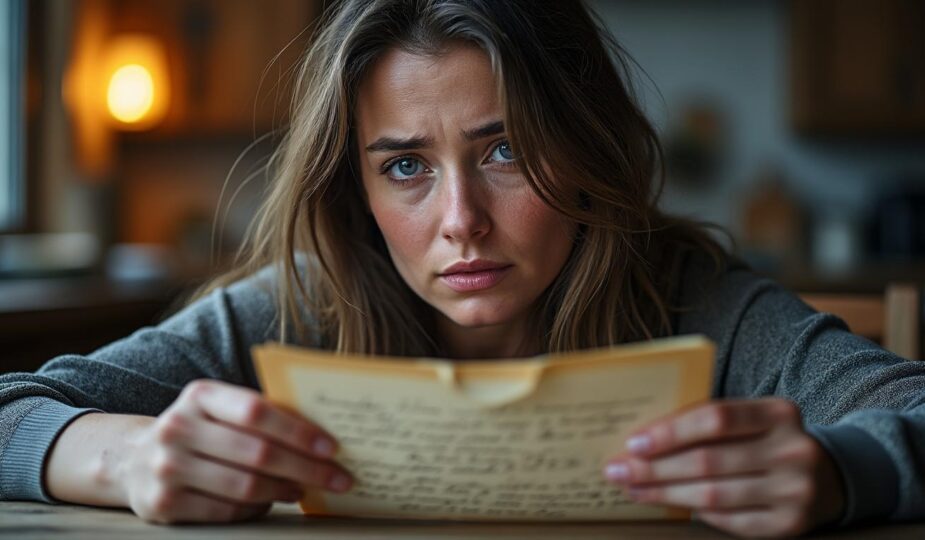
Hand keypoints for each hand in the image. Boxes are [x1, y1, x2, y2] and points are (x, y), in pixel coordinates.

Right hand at [118, 379, 351, 523]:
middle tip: (339, 479)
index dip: (299, 431)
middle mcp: (178, 427)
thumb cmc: (200, 432)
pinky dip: (257, 510)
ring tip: (305, 489)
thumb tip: (322, 438)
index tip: (334, 447)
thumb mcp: (219, 411)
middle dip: (307, 468)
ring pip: (245, 486)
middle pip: (258, 453)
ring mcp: (166, 467)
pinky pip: (226, 512)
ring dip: (285, 490)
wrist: (132, 461)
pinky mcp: (163, 504)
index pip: (257, 410)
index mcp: (200, 395)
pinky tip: (273, 503)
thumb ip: (259, 416)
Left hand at [603, 398, 844, 537]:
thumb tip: (642, 439)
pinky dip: (694, 512)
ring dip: (664, 493)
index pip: (716, 418)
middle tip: (617, 469)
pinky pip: (728, 520)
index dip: (671, 431)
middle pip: (708, 460)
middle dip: (654, 467)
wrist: (829, 476)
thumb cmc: (768, 441)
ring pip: (713, 495)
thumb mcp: (752, 420)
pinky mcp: (790, 525)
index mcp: (779, 412)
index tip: (633, 443)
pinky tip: (669, 505)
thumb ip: (709, 423)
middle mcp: (793, 451)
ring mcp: (795, 491)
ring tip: (632, 488)